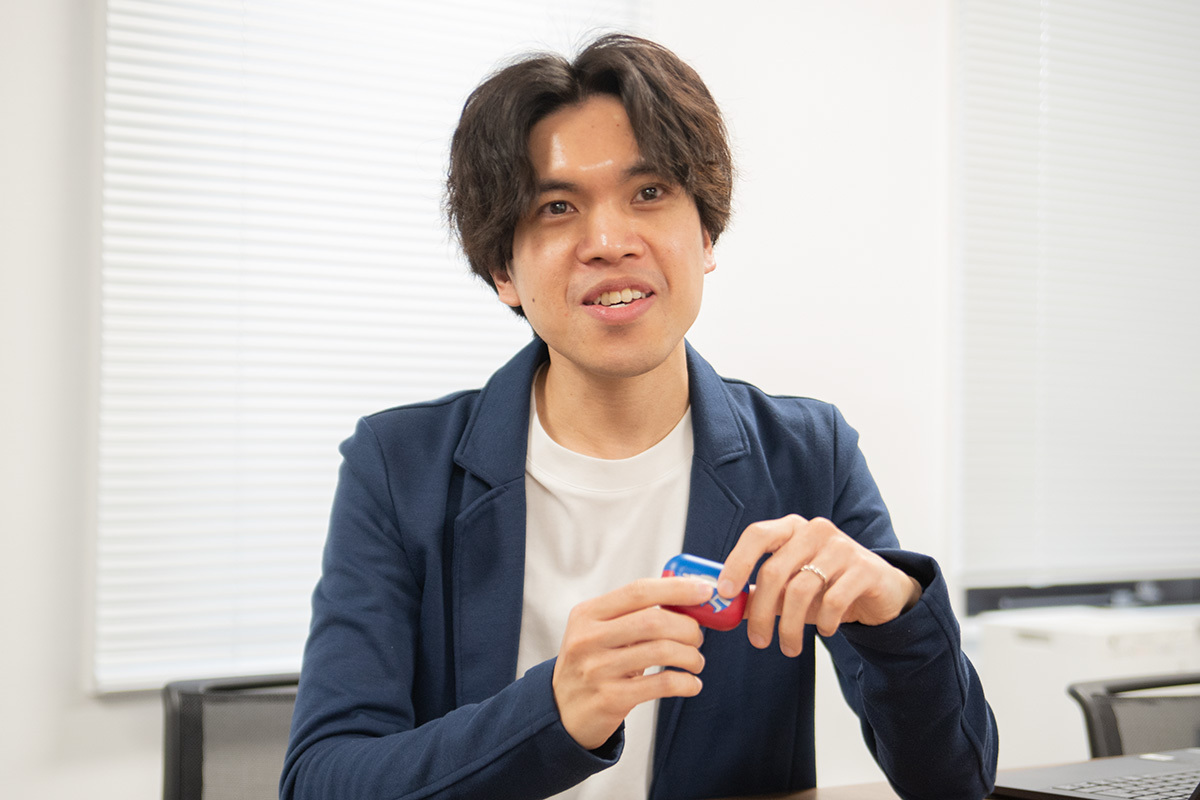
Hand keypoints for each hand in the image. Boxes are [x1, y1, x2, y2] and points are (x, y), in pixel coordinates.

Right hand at [552, 577, 710, 749]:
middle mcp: (588, 638)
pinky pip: (661, 684)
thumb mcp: (599, 632)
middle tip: (698, 637)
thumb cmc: (593, 664)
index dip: (677, 589)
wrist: (562, 712)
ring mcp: (597, 669)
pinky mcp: (610, 699)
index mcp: (588, 614)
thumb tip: (687, 599)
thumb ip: (633, 615)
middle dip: (688, 628)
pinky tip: (691, 684)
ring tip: (696, 662)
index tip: (705, 591)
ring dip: (691, 656)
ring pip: (661, 651)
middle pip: (654, 621)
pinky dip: (686, 683)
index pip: (638, 591)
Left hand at [717, 514, 921, 656]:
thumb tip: (724, 608)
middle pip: (774, 571)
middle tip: (758, 641)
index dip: (737, 563)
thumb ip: (761, 592)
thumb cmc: (826, 587)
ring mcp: (841, 547)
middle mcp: (815, 531)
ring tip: (789, 648)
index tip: (724, 593)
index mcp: (792, 528)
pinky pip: (833, 600)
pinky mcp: (864, 568)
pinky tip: (825, 630)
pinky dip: (824, 622)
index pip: (757, 535)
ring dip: (790, 627)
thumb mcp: (791, 587)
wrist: (880, 590)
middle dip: (761, 611)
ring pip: (800, 590)